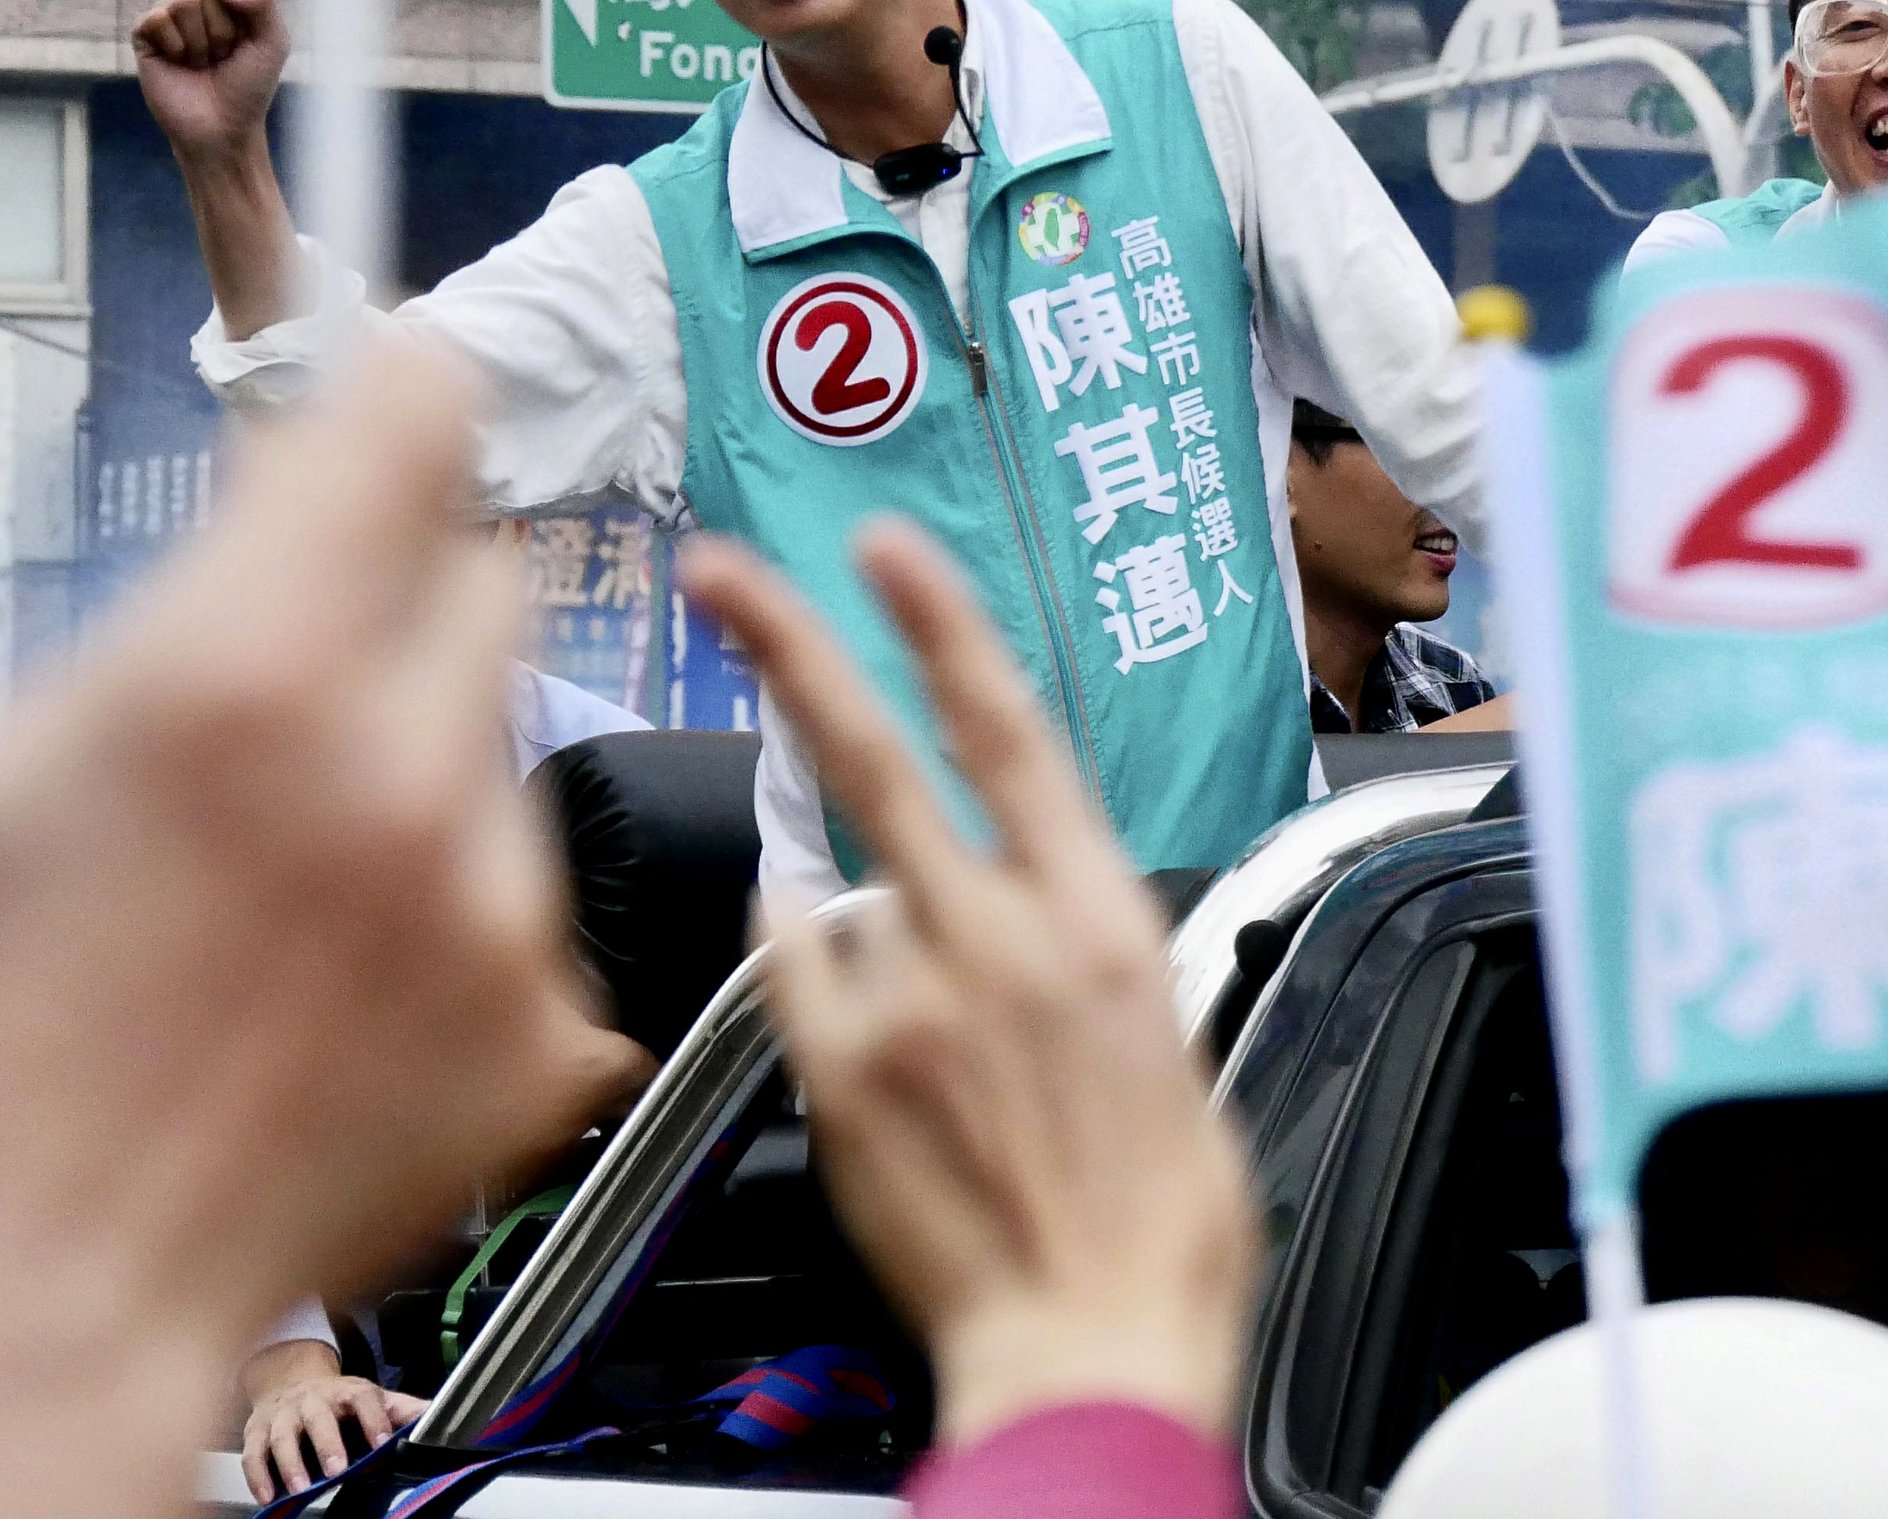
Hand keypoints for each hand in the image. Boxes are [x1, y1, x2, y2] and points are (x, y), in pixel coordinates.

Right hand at [0, 343, 648, 1518]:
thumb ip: (185, 608)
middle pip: (481, 574)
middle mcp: (405, 769)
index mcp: (248, 675)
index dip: (396, 390)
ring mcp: (499, 902)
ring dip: (428, 769)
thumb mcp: (14, 768)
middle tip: (299, 696)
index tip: (392, 387)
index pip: (415, 418)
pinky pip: (533, 888)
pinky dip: (462, 908)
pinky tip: (351, 987)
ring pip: (503, 740)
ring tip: (298, 896)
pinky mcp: (554, 1014)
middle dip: (402, 601)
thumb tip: (300, 487)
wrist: (46, 1301)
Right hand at [131, 0, 287, 166]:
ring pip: (183, 0)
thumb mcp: (273, 42)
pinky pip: (157, 18)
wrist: (223, 127)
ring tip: (202, 62)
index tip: (249, 31)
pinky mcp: (145, 34)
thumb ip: (262, 1)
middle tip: (224, 54)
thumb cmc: (250, 86)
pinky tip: (179, 63)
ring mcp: (170, 15)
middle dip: (225, 26)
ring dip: (201, 40)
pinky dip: (176, 46)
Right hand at [240, 1340, 425, 1500]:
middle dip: (327, 1442)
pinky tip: (268, 1496)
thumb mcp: (372, 1399)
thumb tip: (437, 1416)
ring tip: (301, 1488)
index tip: (384, 1441)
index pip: (364, 1399)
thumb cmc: (337, 1399)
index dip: (375, 1419)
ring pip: (283, 1436)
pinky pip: (254, 1454)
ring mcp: (283, 1415)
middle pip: (319, 1417)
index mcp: (347, 1392)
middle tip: (337, 1469)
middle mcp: (313, 1400)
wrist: (290, 1379)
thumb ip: (402, 1410)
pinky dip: (258, 1476)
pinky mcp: (256, 1431)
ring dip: (290, 1463)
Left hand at [681, 524, 1260, 1448]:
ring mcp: (907, 1000)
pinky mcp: (838, 1073)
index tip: (884, 548)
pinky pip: (794, 971)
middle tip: (722, 572)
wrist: (1094, 1339)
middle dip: (791, 646)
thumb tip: (1010, 895)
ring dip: (860, 914)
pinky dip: (807, 963)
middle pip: (874, 755)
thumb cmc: (1157, 1211)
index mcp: (1100, 915)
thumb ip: (1076, 942)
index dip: (941, 626)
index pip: (1008, 729)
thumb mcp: (1165, 1034)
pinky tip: (857, 1014)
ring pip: (838, 888)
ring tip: (926, 1025)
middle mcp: (997, 936)